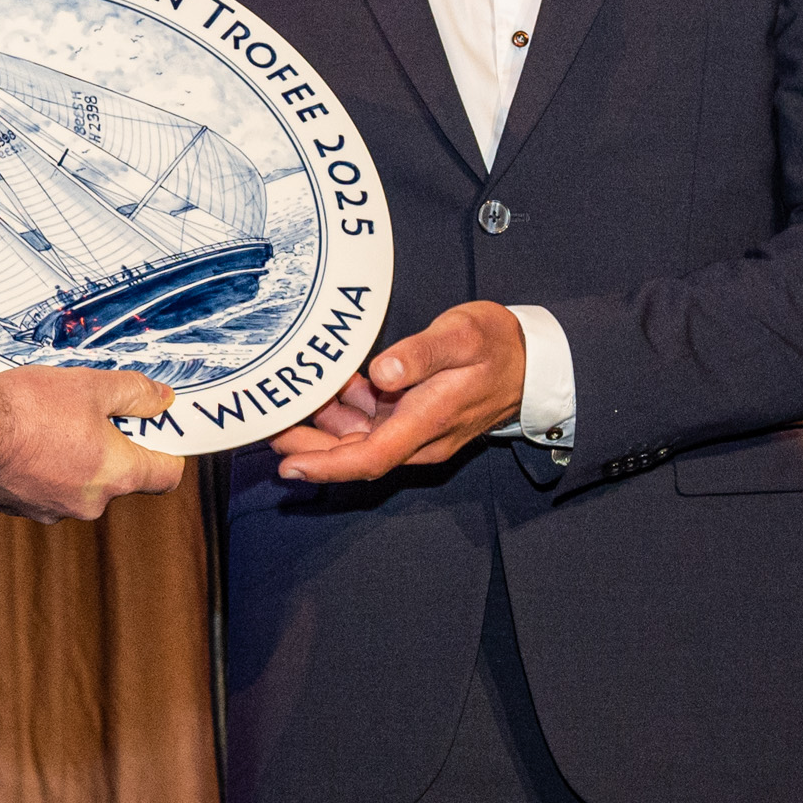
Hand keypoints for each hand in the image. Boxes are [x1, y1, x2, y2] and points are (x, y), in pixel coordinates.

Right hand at [0, 366, 184, 522]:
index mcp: (117, 475)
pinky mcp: (25, 508)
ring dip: (76, 456)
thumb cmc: (30, 408)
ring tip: (53, 422)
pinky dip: (47, 466)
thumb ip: (134, 393)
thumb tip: (162, 399)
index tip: (161, 431)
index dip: (170, 450)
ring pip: (82, 481)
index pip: (167, 475)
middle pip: (120, 476)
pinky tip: (30, 439)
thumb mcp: (92, 386)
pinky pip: (50, 486)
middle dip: (112, 446)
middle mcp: (92, 503)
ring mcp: (56, 509)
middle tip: (93, 412)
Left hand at [269, 302, 526, 483]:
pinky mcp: (417, 421)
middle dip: (309, 448)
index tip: (288, 466)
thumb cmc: (496, 346)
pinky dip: (347, 413)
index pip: (368, 458)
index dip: (325, 466)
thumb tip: (382, 373)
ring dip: (324, 428)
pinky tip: (332, 389)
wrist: (533, 361)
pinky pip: (373, 425)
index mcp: (427, 423)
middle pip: (354, 456)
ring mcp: (418, 432)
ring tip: (290, 403)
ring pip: (360, 440)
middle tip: (269, 426)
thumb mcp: (461, 337)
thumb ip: (421, 355)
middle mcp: (420, 438)